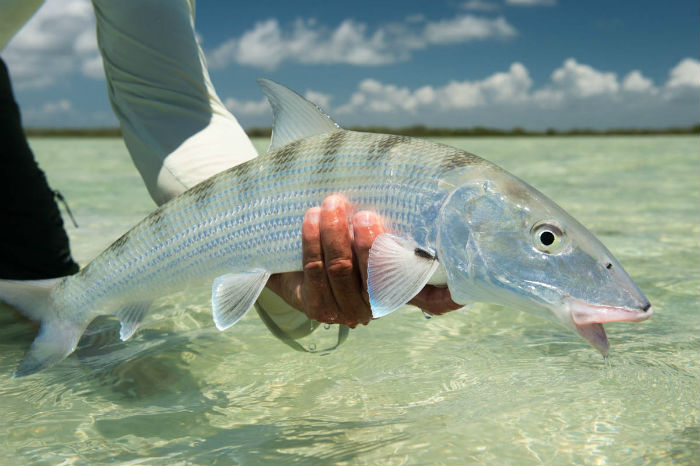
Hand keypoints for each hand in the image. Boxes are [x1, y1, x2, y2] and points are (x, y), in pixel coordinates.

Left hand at [266, 195, 460, 327]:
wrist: (295, 266)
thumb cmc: (345, 240)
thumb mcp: (373, 231)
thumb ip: (395, 221)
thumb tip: (425, 186)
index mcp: (400, 289)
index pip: (435, 301)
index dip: (449, 298)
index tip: (460, 287)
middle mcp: (378, 306)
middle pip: (376, 276)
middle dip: (368, 243)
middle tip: (364, 215)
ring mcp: (346, 311)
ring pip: (341, 270)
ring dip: (335, 234)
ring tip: (332, 204)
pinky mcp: (317, 308)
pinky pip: (314, 270)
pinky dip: (312, 241)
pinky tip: (312, 218)